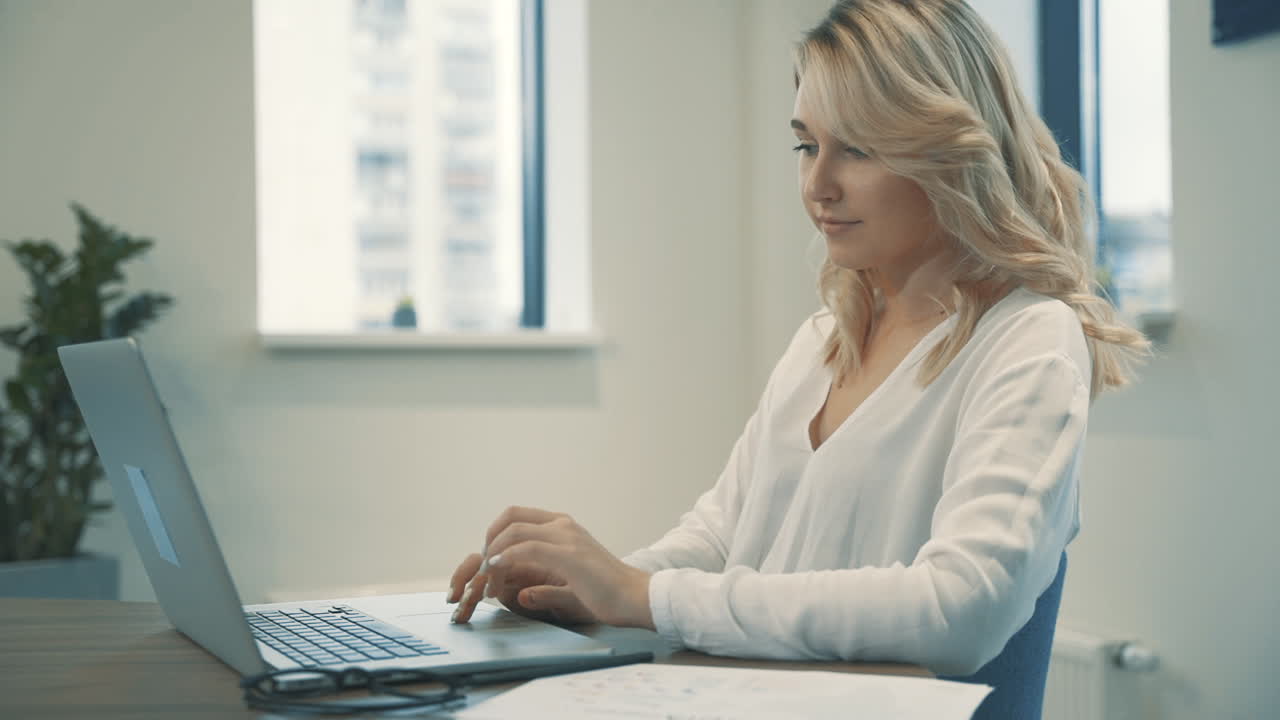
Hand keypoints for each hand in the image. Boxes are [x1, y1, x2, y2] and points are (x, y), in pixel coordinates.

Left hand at [447, 506, 653, 629]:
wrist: (636, 597)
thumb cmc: (607, 593)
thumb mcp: (571, 581)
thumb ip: (545, 583)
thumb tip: (521, 594)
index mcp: (564, 526)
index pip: (517, 516)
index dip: (495, 534)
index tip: (488, 561)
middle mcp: (563, 525)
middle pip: (510, 517)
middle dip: (489, 541)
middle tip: (483, 569)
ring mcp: (566, 537)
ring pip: (513, 533)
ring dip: (492, 556)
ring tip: (488, 581)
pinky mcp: (568, 555)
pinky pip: (526, 549)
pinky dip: (504, 560)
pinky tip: (497, 573)